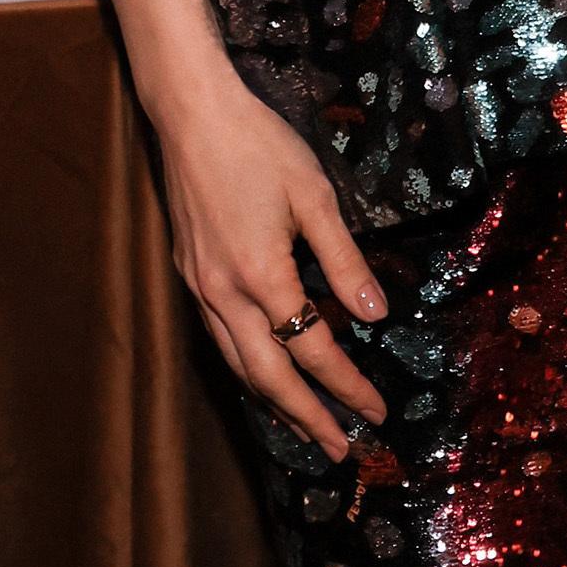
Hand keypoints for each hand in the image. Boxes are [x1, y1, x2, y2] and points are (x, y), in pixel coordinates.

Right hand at [152, 66, 388, 460]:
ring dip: (274, 403)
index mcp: (262, 276)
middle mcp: (224, 294)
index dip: (347, 386)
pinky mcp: (189, 276)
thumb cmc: (260, 147)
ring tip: (305, 429)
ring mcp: (200, 288)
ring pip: (238, 365)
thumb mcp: (316, 197)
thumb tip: (375, 314)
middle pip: (269, 376)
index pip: (313, 349)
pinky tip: (264, 375)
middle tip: (341, 450)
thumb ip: (344, 261)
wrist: (191, 116)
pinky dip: (247, 370)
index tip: (376, 412)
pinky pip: (221, 341)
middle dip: (307, 417)